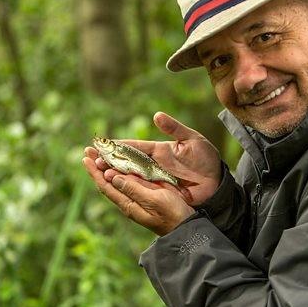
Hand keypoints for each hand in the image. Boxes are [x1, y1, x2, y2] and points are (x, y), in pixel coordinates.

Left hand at [83, 148, 194, 235]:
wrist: (186, 227)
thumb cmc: (172, 214)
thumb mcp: (153, 200)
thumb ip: (133, 188)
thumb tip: (112, 176)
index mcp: (128, 203)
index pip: (106, 185)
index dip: (95, 171)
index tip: (86, 157)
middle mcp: (129, 201)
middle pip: (108, 182)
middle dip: (98, 166)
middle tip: (89, 149)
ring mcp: (137, 198)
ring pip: (117, 180)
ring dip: (108, 166)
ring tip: (100, 153)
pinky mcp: (146, 195)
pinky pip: (130, 181)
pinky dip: (122, 170)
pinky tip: (122, 164)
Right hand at [90, 112, 221, 205]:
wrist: (218, 182)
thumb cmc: (207, 159)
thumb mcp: (192, 140)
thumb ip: (175, 129)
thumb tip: (156, 115)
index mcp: (158, 150)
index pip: (133, 146)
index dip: (117, 145)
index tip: (101, 143)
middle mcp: (153, 164)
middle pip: (126, 161)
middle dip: (107, 159)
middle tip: (89, 157)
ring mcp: (155, 178)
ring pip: (129, 175)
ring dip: (112, 172)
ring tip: (95, 170)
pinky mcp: (160, 191)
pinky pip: (139, 188)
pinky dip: (125, 186)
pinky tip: (112, 184)